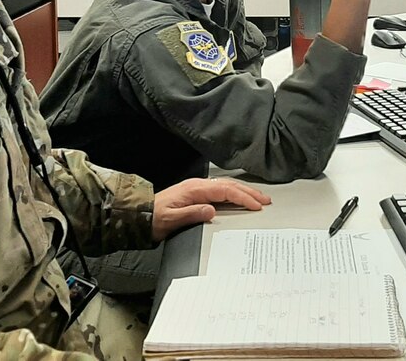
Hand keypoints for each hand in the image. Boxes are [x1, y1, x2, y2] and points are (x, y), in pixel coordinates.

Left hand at [151, 178, 270, 241]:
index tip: (256, 206)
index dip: (242, 198)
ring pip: (226, 187)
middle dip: (249, 192)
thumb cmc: (154, 218)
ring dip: (243, 191)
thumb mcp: (171, 219)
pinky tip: (240, 199)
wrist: (140, 215)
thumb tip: (212, 210)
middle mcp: (197, 186)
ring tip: (259, 198)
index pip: (224, 191)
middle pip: (229, 186)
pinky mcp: (196, 194)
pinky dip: (234, 194)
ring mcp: (197, 189)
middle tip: (265, 200)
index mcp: (194, 189)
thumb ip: (192, 214)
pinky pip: (220, 192)